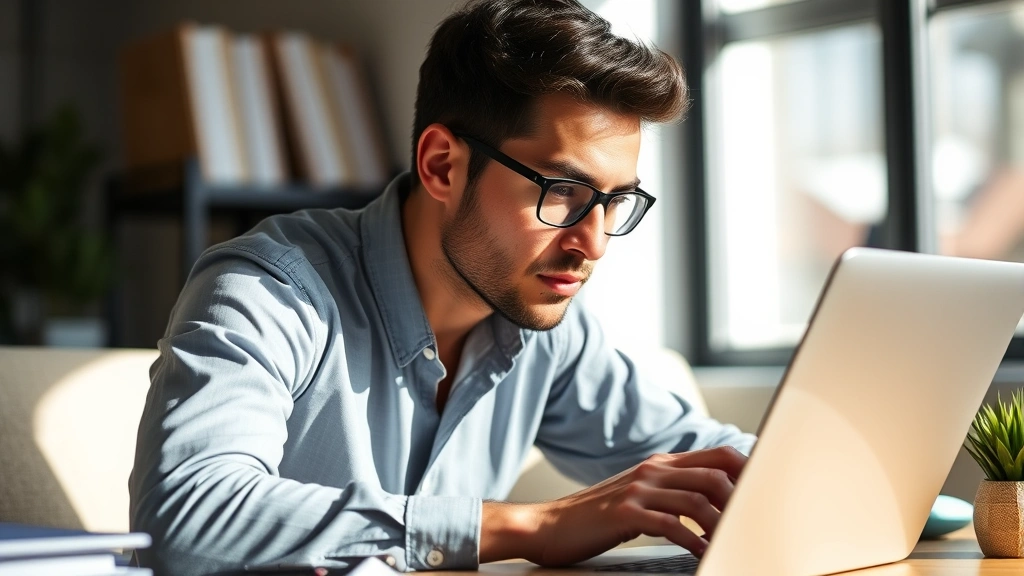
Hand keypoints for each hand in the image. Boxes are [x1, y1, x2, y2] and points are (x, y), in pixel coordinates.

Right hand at [480, 446, 746, 565]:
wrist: (548, 526)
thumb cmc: (595, 518)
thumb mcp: (637, 496)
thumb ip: (671, 492)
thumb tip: (712, 504)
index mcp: (660, 464)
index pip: (718, 456)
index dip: (749, 470)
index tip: (768, 491)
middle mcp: (653, 470)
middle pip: (715, 474)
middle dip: (743, 499)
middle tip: (757, 523)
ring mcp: (639, 490)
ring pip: (698, 499)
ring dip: (722, 523)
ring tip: (733, 542)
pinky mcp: (625, 514)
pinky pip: (671, 524)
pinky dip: (693, 540)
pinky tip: (701, 553)